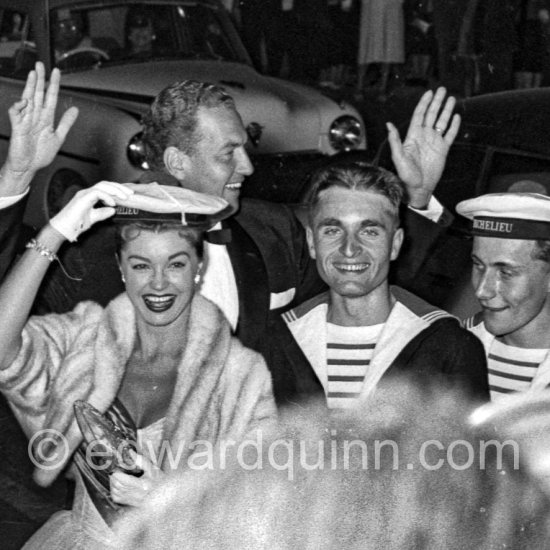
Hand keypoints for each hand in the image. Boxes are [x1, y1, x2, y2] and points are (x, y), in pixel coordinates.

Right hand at [2, 62, 78, 194]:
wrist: (28, 167)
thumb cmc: (40, 154)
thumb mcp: (58, 137)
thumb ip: (66, 123)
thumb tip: (75, 109)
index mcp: (46, 118)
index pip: (50, 97)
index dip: (53, 84)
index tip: (56, 72)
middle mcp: (36, 116)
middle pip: (38, 94)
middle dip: (40, 79)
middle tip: (41, 64)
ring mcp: (26, 120)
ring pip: (28, 99)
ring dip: (30, 86)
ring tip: (33, 74)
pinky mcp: (17, 126)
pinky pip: (16, 112)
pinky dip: (19, 106)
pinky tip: (24, 102)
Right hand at [49, 181, 132, 241]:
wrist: (63, 230)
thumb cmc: (75, 224)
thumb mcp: (93, 218)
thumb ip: (102, 213)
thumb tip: (113, 210)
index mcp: (90, 196)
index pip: (106, 188)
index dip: (118, 190)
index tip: (128, 195)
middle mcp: (87, 193)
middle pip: (106, 184)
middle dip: (119, 188)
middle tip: (130, 194)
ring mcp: (84, 194)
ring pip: (102, 186)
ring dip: (115, 190)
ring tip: (125, 197)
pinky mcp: (82, 198)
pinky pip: (97, 192)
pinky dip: (107, 196)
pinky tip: (113, 203)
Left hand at [110, 450, 164, 506]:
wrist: (164, 495)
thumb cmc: (159, 481)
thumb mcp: (152, 468)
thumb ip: (141, 460)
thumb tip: (130, 452)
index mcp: (141, 485)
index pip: (123, 480)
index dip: (116, 473)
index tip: (115, 467)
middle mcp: (135, 494)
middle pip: (117, 485)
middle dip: (113, 477)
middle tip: (114, 469)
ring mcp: (132, 500)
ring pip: (115, 492)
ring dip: (112, 484)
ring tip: (115, 476)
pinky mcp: (130, 503)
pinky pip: (117, 498)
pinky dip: (113, 491)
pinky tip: (116, 485)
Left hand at [386, 87, 460, 208]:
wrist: (418, 188)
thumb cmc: (406, 175)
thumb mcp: (398, 158)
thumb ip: (395, 141)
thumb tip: (388, 125)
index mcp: (413, 136)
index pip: (419, 115)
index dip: (424, 103)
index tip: (429, 93)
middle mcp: (424, 137)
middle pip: (431, 115)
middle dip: (437, 102)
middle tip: (442, 89)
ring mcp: (434, 142)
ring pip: (442, 122)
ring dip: (446, 110)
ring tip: (451, 98)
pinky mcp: (443, 150)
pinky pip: (450, 135)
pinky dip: (454, 126)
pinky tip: (456, 116)